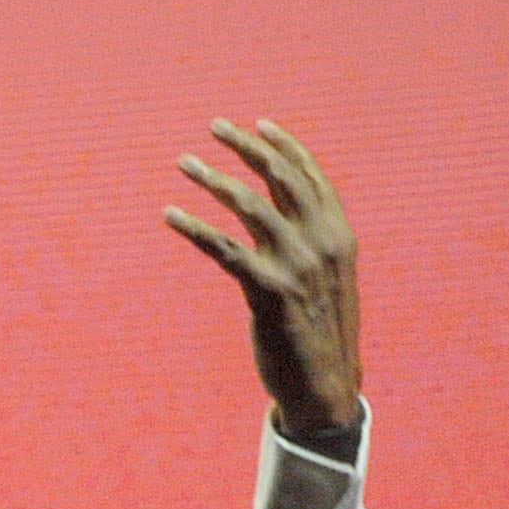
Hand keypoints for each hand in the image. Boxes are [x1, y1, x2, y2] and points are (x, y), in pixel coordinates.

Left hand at [163, 119, 362, 441]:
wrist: (325, 384)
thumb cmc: (319, 332)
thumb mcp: (327, 280)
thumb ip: (311, 244)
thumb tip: (284, 218)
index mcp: (339, 235)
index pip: (311, 176)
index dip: (284, 146)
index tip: (256, 124)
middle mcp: (321, 242)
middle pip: (279, 178)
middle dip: (245, 147)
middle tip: (214, 128)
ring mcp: (296, 265)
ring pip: (248, 206)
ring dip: (212, 179)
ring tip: (183, 163)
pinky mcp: (267, 292)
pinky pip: (223, 249)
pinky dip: (193, 228)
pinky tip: (169, 215)